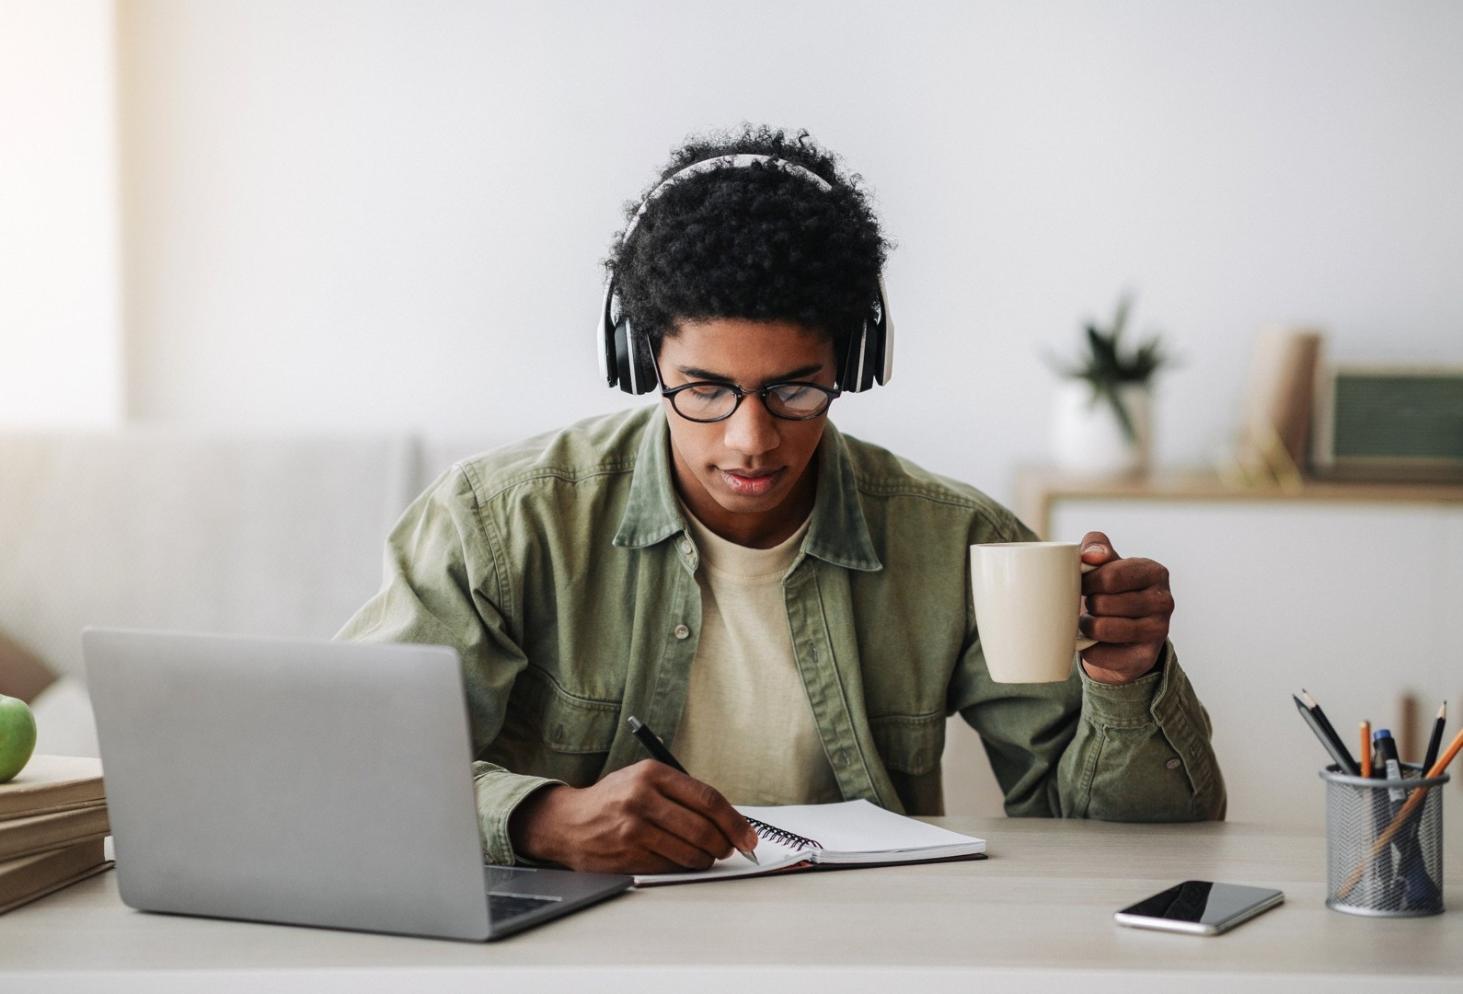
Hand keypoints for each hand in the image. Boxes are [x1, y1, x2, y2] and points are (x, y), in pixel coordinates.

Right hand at [507, 760, 758, 873]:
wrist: (568, 822)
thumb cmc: (613, 800)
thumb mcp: (643, 780)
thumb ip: (681, 793)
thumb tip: (727, 818)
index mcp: (652, 773)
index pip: (707, 798)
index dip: (734, 821)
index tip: (748, 835)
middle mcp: (642, 798)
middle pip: (702, 827)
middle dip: (725, 844)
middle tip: (730, 850)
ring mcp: (634, 828)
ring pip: (689, 851)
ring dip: (706, 859)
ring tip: (707, 856)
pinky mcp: (628, 854)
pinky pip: (670, 866)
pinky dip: (683, 867)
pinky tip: (682, 861)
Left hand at [1077, 530, 1172, 684]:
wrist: (1123, 632)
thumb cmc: (1110, 590)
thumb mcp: (1105, 562)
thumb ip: (1096, 546)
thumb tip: (1091, 556)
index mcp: (1155, 572)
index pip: (1110, 576)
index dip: (1087, 581)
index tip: (1082, 585)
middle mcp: (1163, 601)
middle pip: (1103, 603)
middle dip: (1087, 604)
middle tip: (1089, 606)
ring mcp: (1158, 631)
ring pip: (1103, 629)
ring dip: (1086, 626)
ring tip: (1088, 622)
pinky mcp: (1146, 657)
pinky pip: (1101, 654)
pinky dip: (1089, 650)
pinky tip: (1092, 643)